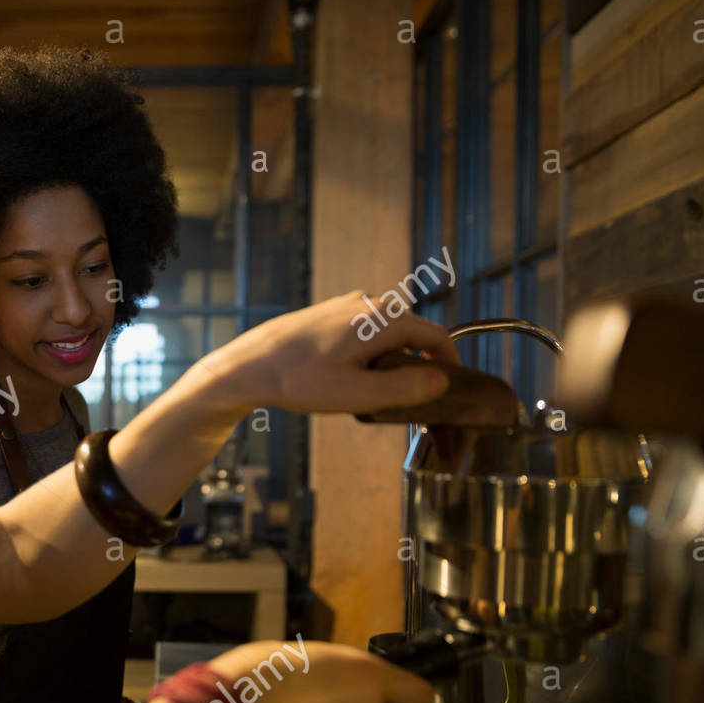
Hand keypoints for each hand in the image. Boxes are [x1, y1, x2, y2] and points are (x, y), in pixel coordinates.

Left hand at [212, 291, 460, 414]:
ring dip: (392, 359)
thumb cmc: (300, 381)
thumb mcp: (358, 395)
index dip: (450, 363)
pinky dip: (370, 352)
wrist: (250, 364)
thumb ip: (405, 388)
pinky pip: (365, 331)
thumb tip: (442, 382)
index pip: (436, 336)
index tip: (453, 388)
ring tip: (378, 393)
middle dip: (419, 363)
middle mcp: (369, 302)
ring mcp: (347, 304)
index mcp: (384, 319)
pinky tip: (350, 377)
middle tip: (414, 399)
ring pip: (387, 333)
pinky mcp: (330, 312)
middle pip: (413, 333)